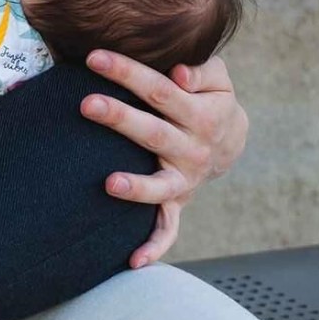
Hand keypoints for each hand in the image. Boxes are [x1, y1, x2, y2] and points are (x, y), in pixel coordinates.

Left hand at [81, 50, 247, 269]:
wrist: (230, 137)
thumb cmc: (209, 97)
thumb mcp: (216, 78)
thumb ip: (201, 71)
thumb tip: (180, 73)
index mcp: (201, 115)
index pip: (159, 90)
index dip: (127, 72)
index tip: (94, 58)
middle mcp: (193, 150)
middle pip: (153, 133)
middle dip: (120, 118)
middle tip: (88, 104)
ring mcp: (185, 180)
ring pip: (160, 186)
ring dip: (136, 187)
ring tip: (109, 184)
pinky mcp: (178, 201)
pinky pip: (168, 229)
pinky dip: (153, 246)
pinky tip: (133, 261)